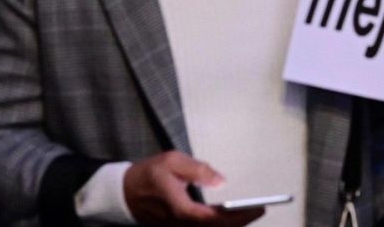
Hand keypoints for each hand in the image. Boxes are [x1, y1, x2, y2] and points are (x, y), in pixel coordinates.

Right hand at [122, 152, 262, 225]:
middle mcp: (180, 223)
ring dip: (231, 225)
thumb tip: (221, 181)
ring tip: (250, 213)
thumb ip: (197, 170)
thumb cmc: (148, 174)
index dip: (235, 216)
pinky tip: (231, 216)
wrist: (123, 191)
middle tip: (259, 210)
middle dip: (239, 222)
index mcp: (179, 207)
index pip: (211, 218)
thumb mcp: (171, 161)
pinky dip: (220, 224)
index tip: (255, 207)